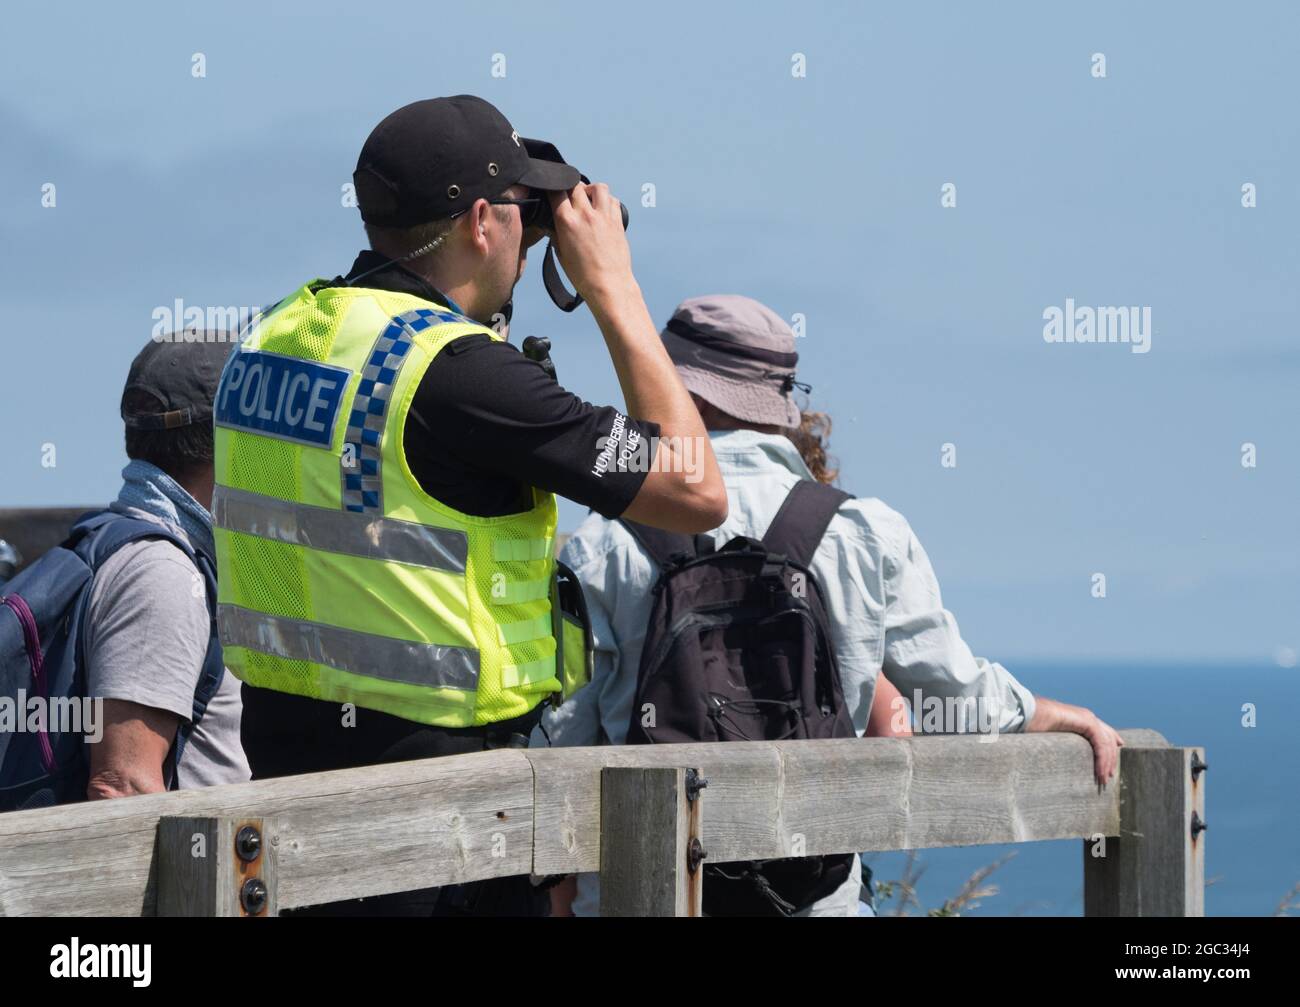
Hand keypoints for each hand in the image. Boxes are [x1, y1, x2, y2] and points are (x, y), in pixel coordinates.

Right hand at [547, 183, 633, 306]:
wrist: (608, 285)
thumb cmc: (583, 275)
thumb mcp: (561, 253)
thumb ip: (555, 233)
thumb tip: (551, 223)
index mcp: (567, 221)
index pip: (556, 191)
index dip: (552, 188)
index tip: (552, 192)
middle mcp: (585, 214)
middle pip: (576, 185)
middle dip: (571, 188)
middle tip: (570, 198)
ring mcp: (603, 216)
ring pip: (598, 186)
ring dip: (591, 190)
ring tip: (589, 200)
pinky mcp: (617, 221)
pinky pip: (613, 200)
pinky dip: (607, 201)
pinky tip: (602, 210)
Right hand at [1027, 696, 1125, 786]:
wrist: (1026, 714)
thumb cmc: (1032, 725)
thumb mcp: (1050, 736)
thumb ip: (1061, 742)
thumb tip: (1056, 756)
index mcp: (1079, 718)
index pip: (1102, 732)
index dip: (1110, 746)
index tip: (1113, 761)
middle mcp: (1086, 716)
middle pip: (1108, 739)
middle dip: (1110, 759)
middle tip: (1108, 776)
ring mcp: (1088, 717)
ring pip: (1107, 743)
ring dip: (1107, 763)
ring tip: (1102, 780)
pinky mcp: (1087, 722)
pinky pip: (1101, 743)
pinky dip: (1102, 759)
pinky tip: (1099, 772)